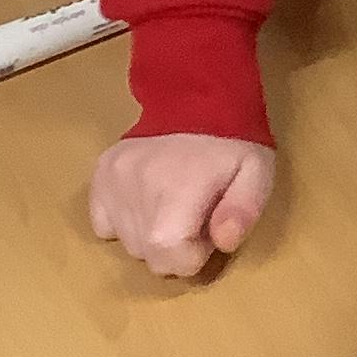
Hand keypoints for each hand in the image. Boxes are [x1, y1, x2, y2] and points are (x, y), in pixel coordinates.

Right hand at [89, 134, 276, 277]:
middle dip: (174, 250)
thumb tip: (223, 242)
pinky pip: (103, 223)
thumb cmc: (231, 144)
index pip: (169, 257)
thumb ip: (243, 211)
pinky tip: (146, 204)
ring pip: (127, 242)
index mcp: (176, 192)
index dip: (193, 257)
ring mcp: (113, 180)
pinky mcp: (101, 174)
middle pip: (147, 255)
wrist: (197, 99)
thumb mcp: (256, 175)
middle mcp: (136, 188)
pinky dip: (123, 223)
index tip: (208, 233)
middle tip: (194, 218)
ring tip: (173, 206)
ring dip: (151, 237)